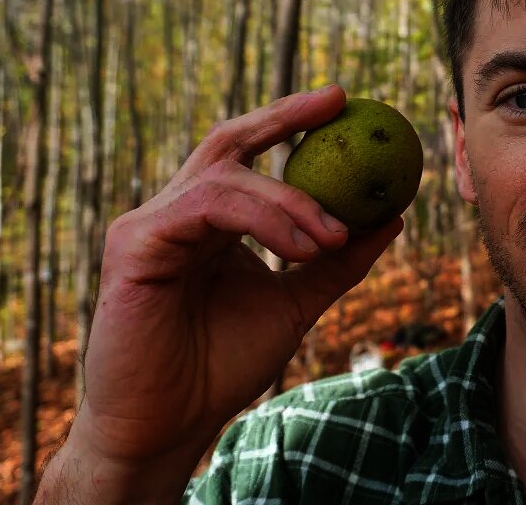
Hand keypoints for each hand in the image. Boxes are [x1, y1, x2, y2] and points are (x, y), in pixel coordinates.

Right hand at [47, 85, 400, 497]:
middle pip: (228, 142)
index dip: (289, 123)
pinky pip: (205, 207)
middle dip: (282, 117)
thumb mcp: (296, 303)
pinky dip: (261, 220)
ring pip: (227, 177)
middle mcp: (178, 213)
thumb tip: (392, 216)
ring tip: (334, 235)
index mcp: (211, 222)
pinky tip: (300, 248)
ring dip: (292, 201)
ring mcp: (150, 225)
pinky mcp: (133, 244)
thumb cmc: (220, 366)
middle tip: (334, 101)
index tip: (342, 102)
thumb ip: (337, 261)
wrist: (170, 424)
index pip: (249, 156)